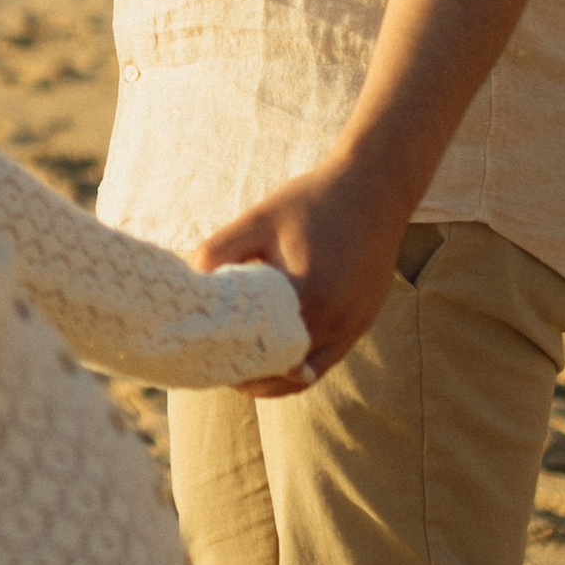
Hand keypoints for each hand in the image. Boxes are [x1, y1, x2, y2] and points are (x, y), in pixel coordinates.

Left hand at [196, 152, 413, 393]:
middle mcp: (337, 321)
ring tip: (245, 367)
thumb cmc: (312, 201)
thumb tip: (190, 284)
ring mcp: (355, 325)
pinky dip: (300, 364)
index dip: (233, 364)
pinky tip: (277, 353)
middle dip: (250, 376)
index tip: (208, 360)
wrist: (374, 187)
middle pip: (283, 373)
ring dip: (276, 376)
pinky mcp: (364, 322)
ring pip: (307, 374)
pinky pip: (328, 358)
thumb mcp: (257, 220)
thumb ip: (218, 252)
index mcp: (309, 297)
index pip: (261, 353)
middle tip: (220, 366)